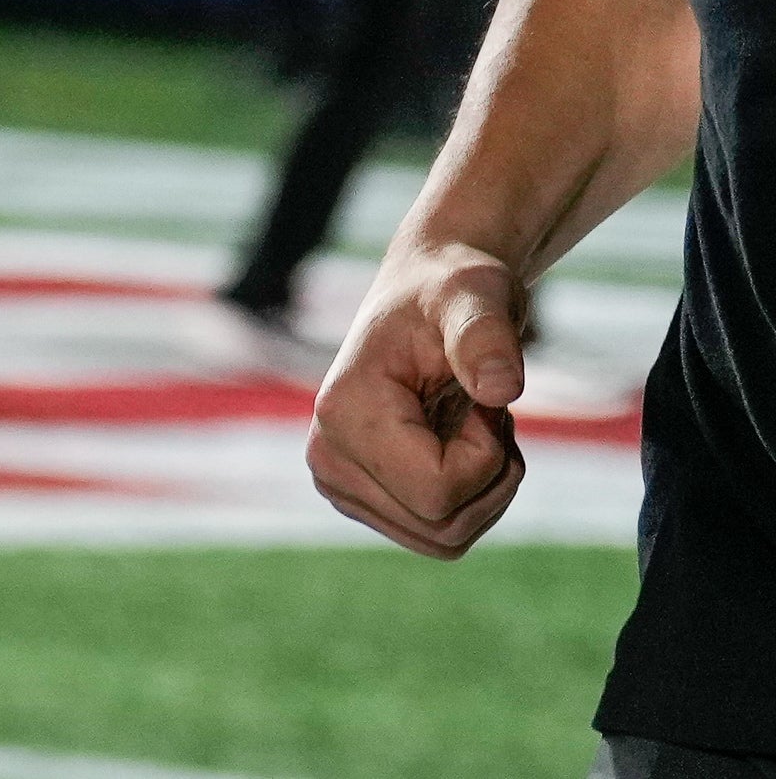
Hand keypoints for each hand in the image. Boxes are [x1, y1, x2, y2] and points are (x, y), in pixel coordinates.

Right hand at [307, 239, 529, 556]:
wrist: (431, 293)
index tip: (483, 400)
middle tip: (484, 411)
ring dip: (485, 490)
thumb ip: (486, 336)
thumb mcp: (476, 297)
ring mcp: (340, 482)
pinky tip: (461, 445)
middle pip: (442, 528)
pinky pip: (439, 536)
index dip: (487, 458)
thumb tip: (501, 389)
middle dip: (492, 477)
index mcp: (341, 414)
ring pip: (444, 539)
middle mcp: (328, 458)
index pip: (436, 495)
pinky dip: (472, 499)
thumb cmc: (453, 291)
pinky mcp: (362, 497)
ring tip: (473, 425)